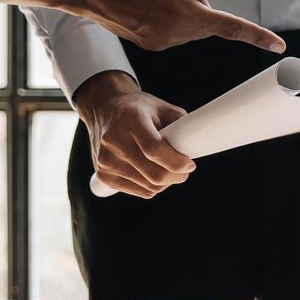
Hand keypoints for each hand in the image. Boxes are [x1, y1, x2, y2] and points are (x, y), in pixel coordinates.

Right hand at [74, 0, 285, 53]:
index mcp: (186, 16)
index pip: (231, 27)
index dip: (257, 35)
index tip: (279, 47)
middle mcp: (177, 35)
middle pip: (206, 17)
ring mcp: (163, 43)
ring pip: (190, 21)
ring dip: (182, 4)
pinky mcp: (151, 44)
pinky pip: (174, 27)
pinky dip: (168, 12)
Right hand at [75, 72, 193, 197]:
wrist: (105, 109)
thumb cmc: (139, 109)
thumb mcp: (162, 108)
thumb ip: (180, 125)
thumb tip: (195, 147)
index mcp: (130, 120)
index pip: (154, 149)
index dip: (176, 162)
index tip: (190, 163)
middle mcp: (114, 141)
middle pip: (153, 173)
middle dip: (177, 176)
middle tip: (185, 170)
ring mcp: (106, 160)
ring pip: (150, 187)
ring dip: (166, 182)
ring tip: (169, 168)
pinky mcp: (104, 176)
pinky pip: (140, 191)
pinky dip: (153, 187)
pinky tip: (154, 173)